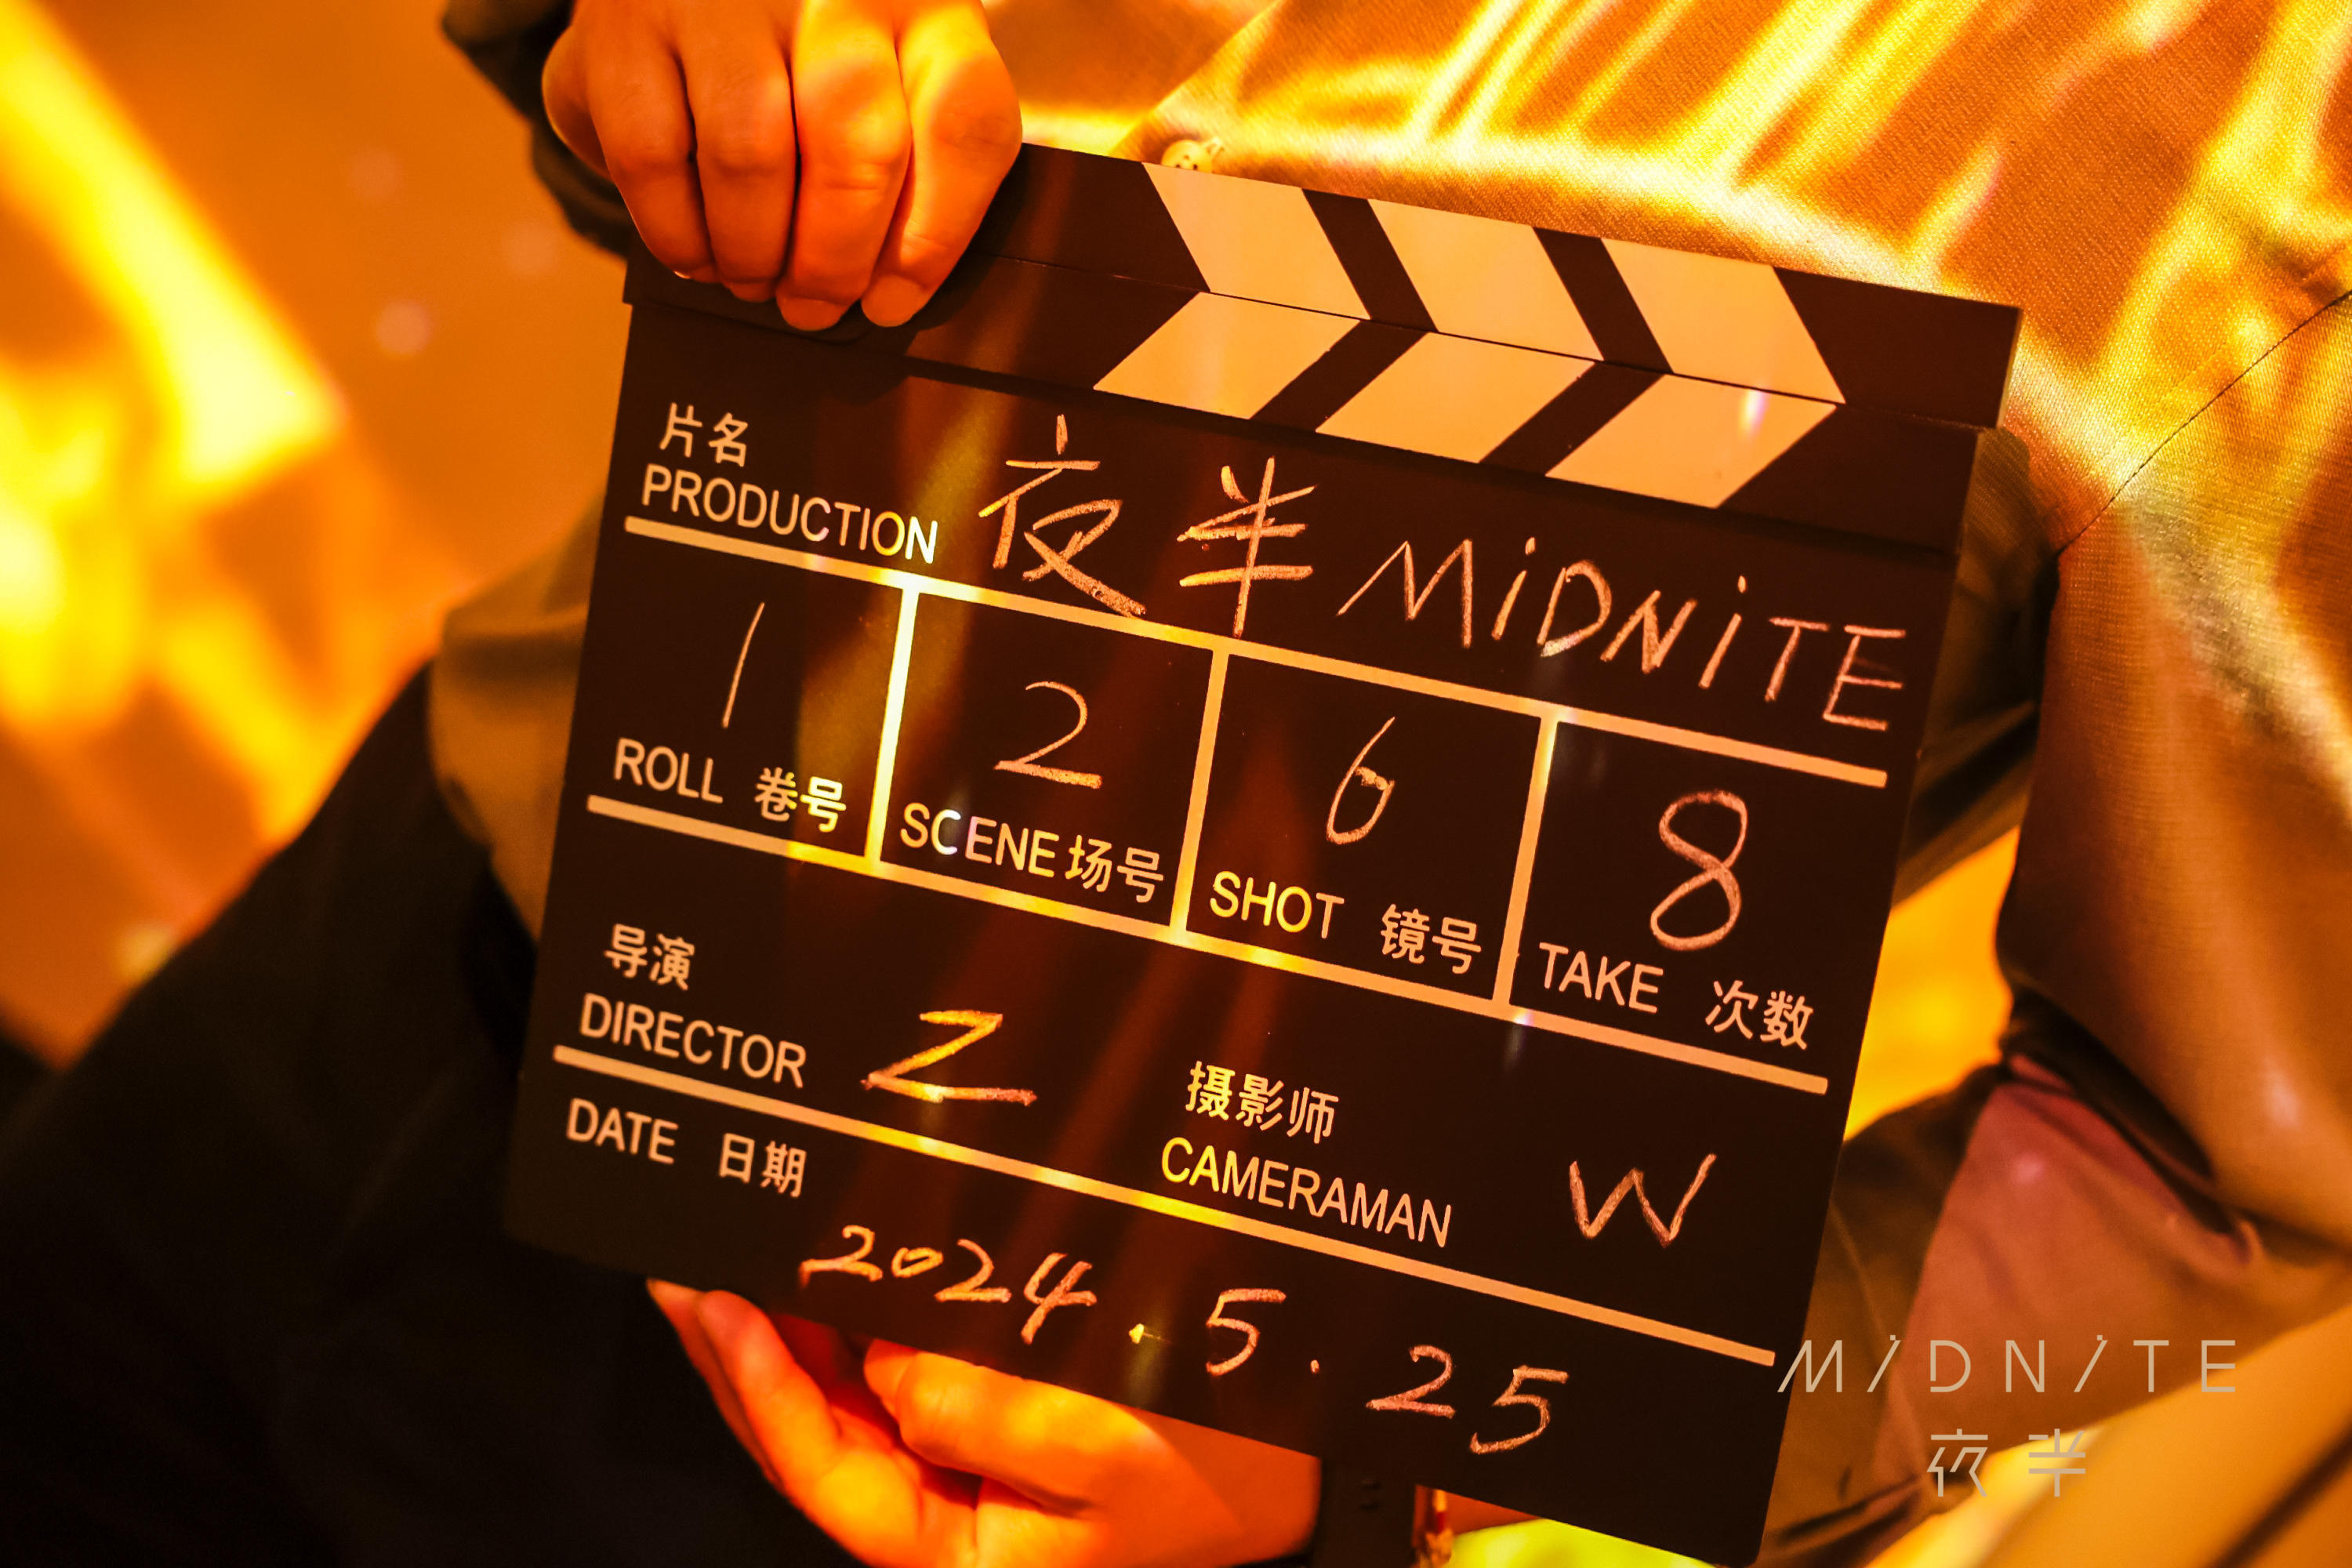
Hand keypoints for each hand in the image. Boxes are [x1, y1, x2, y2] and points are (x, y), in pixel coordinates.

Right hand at [543, 0, 1021, 328]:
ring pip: (751, 158)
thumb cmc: (804, 64)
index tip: (891, 302)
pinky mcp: (626, 25)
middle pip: (857, 147)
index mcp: (926, 8)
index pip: (963, 122)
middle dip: (834, 261)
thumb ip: (912, 176)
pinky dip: (678, 231)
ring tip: (755, 279)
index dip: (934, 237)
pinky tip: (697, 251)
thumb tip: (887, 294)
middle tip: (813, 305)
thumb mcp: (888, 91)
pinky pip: (653, 157)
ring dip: (754, 252)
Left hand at [649, 1281, 1320, 1567]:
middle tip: (678, 1267)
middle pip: (805, 1437)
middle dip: (737, 1351)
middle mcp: (939, 1512)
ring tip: (718, 1257)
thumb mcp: (1101, 1442)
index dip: (760, 1388)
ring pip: (834, 1402)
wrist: (1295, 1460)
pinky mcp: (980, 1422)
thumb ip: (981, 1411)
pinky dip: (839, 1322)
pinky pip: (885, 1375)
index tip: (720, 1304)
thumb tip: (885, 1364)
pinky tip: (814, 1271)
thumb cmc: (1213, 1461)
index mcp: (954, 1546)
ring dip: (776, 1331)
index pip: (824, 1471)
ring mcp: (955, 1469)